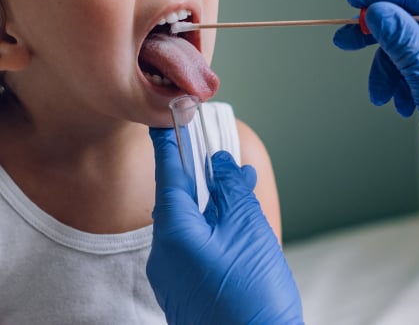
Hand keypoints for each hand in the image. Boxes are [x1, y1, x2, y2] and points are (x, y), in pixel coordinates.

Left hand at [146, 127, 302, 324]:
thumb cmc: (253, 298)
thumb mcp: (248, 231)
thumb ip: (232, 191)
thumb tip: (221, 164)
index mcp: (174, 234)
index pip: (168, 176)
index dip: (170, 144)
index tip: (167, 119)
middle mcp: (165, 256)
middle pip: (178, 201)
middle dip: (201, 176)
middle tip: (218, 151)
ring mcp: (173, 279)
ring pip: (189, 227)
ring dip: (213, 204)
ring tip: (241, 186)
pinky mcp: (186, 294)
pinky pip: (195, 250)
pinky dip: (213, 230)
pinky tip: (237, 225)